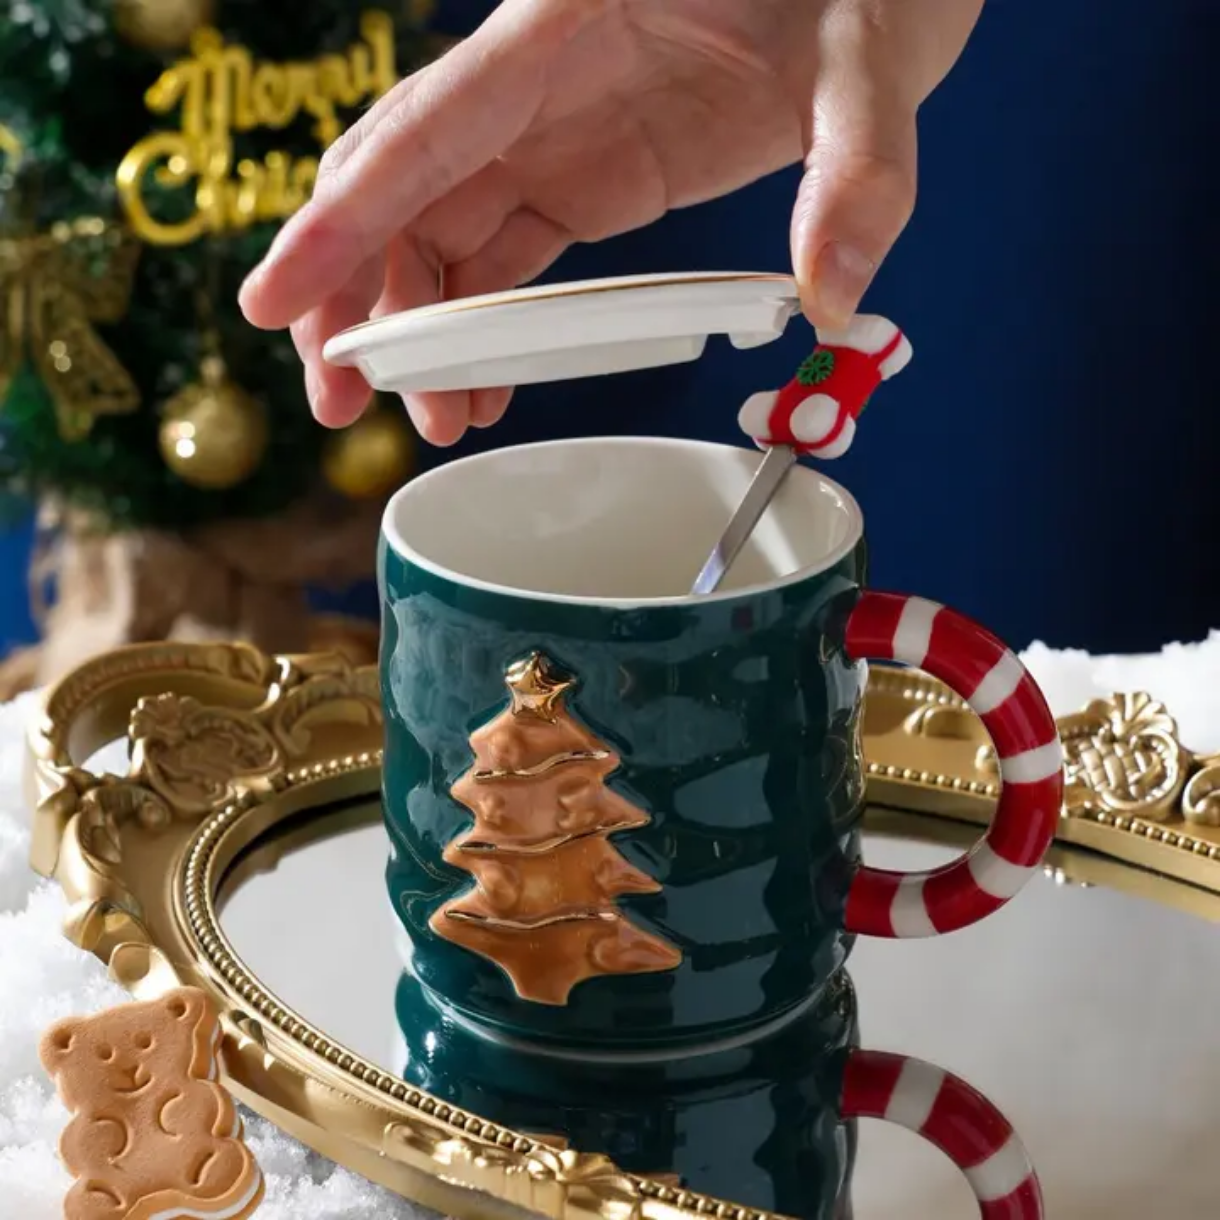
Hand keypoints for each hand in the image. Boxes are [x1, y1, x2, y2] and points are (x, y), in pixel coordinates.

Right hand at [239, 0, 982, 445]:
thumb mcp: (865, 66)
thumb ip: (854, 176)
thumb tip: (833, 303)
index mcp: (562, 30)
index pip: (421, 131)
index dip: (340, 223)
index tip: (275, 302)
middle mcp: (533, 85)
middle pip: (398, 189)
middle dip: (353, 299)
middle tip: (337, 406)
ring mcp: (553, 135)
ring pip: (438, 235)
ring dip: (414, 334)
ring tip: (427, 424)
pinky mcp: (584, 180)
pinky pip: (503, 260)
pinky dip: (482, 331)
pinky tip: (479, 392)